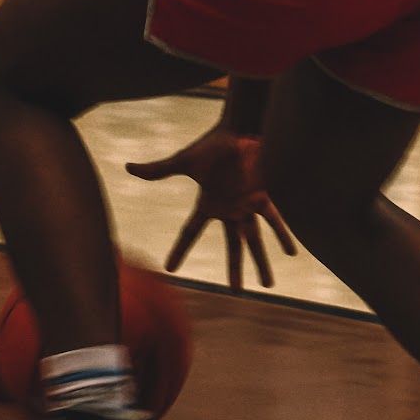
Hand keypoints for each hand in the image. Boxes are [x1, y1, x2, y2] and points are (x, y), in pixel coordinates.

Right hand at [128, 129, 297, 291]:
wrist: (240, 127)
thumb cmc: (213, 143)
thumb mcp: (183, 160)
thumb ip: (159, 169)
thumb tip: (128, 167)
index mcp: (209, 204)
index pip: (190, 233)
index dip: (179, 250)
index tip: (170, 269)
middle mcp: (229, 210)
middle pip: (233, 247)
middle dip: (235, 269)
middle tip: (236, 292)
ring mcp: (248, 205)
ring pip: (256, 240)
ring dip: (262, 262)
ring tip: (268, 285)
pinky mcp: (263, 196)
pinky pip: (275, 220)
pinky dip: (283, 236)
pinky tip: (291, 253)